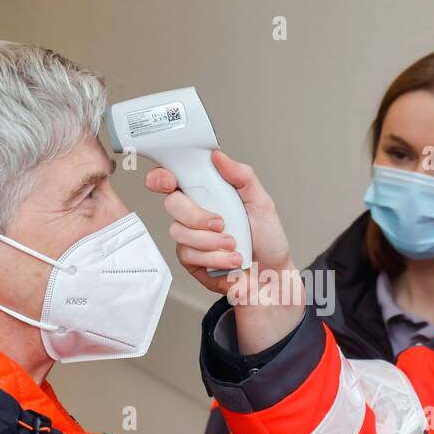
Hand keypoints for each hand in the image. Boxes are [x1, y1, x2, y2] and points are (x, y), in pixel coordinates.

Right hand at [145, 149, 304, 351]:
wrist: (271, 277)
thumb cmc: (267, 241)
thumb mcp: (262, 203)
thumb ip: (242, 176)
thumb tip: (218, 156)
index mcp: (209, 194)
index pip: (174, 178)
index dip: (162, 177)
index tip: (169, 181)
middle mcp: (195, 213)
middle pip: (172, 204)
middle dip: (197, 215)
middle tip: (222, 223)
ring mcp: (191, 237)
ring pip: (179, 232)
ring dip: (212, 241)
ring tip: (235, 245)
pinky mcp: (191, 260)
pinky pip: (189, 255)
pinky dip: (215, 258)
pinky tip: (231, 260)